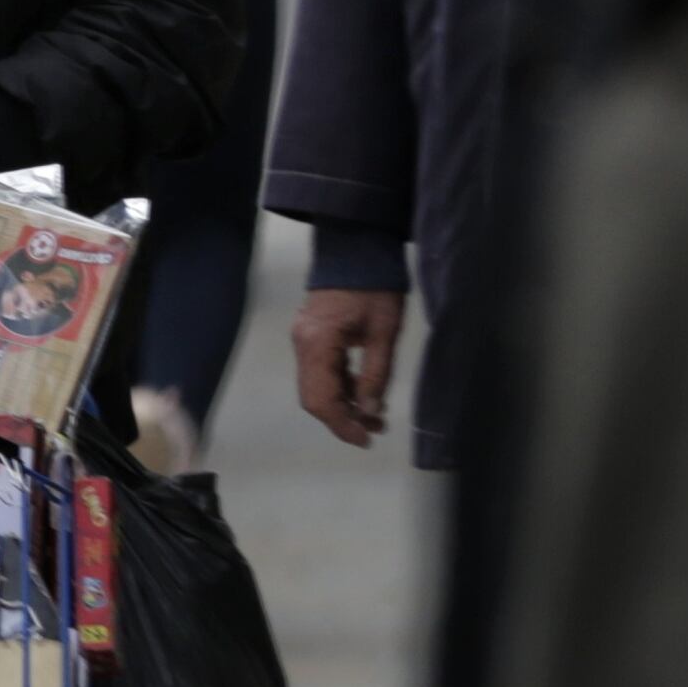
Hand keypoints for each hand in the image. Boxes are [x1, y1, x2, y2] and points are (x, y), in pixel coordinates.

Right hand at [291, 287, 404, 447]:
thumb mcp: (384, 333)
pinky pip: (322, 371)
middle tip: (376, 429)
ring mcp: (304, 339)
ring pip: (318, 386)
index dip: (342, 425)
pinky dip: (341, 386)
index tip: (366, 439)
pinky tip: (365, 392)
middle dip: (344, 418)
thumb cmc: (375, 287)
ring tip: (377, 415)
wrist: (358, 247)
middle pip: (315, 397)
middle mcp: (303, 345)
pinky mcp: (311, 335)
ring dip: (345, 404)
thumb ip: (376, 376)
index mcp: (317, 344)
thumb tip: (369, 412)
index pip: (321, 400)